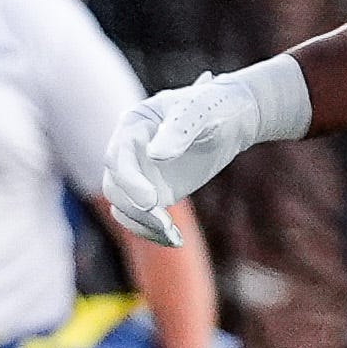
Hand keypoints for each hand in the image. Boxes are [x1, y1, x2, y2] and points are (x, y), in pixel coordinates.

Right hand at [102, 66, 285, 244]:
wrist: (232, 118)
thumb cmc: (214, 107)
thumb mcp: (199, 112)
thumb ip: (178, 131)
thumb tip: (154, 156)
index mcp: (133, 124)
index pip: (118, 158)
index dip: (130, 181)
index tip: (151, 201)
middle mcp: (129, 151)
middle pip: (114, 187)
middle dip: (135, 208)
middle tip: (165, 223)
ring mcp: (139, 173)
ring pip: (124, 207)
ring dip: (144, 225)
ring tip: (173, 236)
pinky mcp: (153, 192)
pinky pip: (141, 219)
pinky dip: (154, 233)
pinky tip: (176, 240)